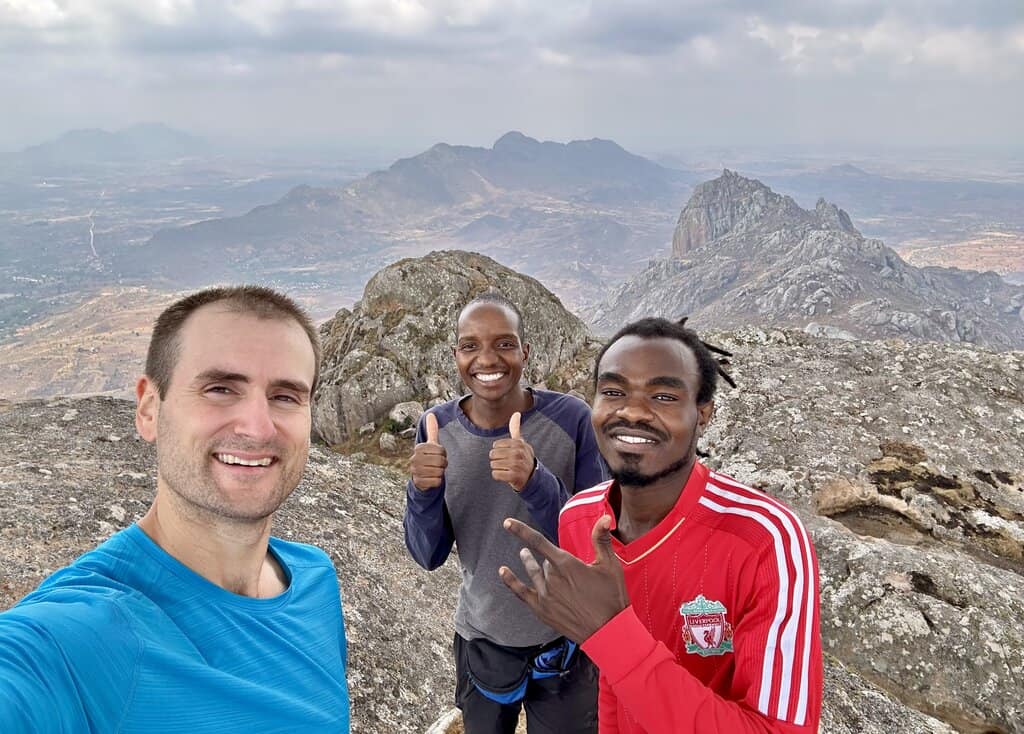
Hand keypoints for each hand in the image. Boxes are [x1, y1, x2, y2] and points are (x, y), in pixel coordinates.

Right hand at [410, 412, 446, 489]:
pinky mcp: (419, 482)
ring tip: (434, 471)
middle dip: (443, 464)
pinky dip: (437, 481)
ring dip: (440, 472)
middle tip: (438, 464)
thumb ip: (432, 430)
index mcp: (419, 448)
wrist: (421, 476)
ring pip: (439, 471)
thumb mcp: (430, 444)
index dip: (443, 454)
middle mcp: (414, 459)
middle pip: (441, 461)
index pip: (441, 450)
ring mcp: (415, 471)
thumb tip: (431, 414)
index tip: (438, 455)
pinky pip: (437, 481)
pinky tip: (431, 478)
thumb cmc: (428, 458)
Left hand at [489, 412, 535, 491]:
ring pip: (493, 465)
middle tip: (506, 462)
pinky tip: (506, 475)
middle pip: (493, 455)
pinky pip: (495, 474)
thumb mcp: (520, 443)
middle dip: (497, 460)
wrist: (532, 476)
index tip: (507, 453)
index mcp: (518, 444)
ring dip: (498, 468)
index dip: (499, 450)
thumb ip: (515, 428)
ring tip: (507, 468)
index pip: (496, 445)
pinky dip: (498, 476)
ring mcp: (517, 465)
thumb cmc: (522, 457)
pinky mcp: (514, 477)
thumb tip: (516, 413)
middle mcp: (518, 453)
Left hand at [499, 515, 628, 642]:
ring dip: (529, 563)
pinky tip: (503, 572)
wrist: (608, 632)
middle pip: (544, 561)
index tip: (508, 523)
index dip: (521, 531)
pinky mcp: (542, 610)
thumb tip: (604, 518)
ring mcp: (545, 595)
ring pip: (534, 573)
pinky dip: (510, 581)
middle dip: (552, 560)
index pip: (538, 542)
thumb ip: (601, 539)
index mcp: (566, 565)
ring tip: (523, 556)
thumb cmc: (611, 598)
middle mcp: (552, 579)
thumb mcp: (610, 565)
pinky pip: (520, 592)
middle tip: (562, 565)